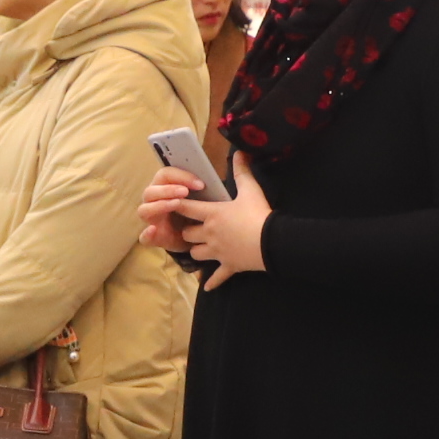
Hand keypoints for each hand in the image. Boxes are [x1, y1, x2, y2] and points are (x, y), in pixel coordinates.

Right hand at [137, 168, 200, 255]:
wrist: (196, 238)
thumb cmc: (196, 213)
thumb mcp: (201, 200)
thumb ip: (203, 189)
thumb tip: (217, 174)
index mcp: (163, 188)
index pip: (165, 175)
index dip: (181, 176)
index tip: (200, 184)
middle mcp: (153, 202)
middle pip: (150, 191)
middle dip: (168, 189)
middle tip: (185, 192)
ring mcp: (151, 220)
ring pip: (144, 210)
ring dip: (159, 205)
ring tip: (176, 204)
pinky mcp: (153, 238)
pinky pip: (144, 237)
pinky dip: (147, 233)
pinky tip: (153, 230)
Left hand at [167, 165, 274, 288]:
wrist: (271, 242)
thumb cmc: (258, 214)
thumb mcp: (250, 190)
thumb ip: (242, 171)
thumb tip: (239, 151)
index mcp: (212, 214)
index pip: (186, 208)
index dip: (176, 204)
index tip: (167, 202)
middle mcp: (209, 234)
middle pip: (187, 234)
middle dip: (187, 231)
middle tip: (192, 227)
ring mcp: (217, 252)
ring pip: (196, 254)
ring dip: (197, 251)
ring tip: (202, 248)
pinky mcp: (228, 266)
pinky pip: (216, 277)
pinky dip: (212, 281)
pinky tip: (207, 287)